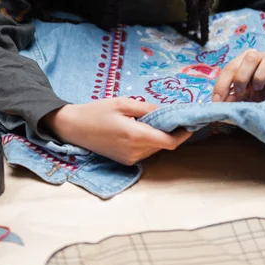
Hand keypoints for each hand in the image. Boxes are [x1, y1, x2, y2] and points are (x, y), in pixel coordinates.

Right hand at [44, 98, 192, 165]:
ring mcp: (130, 159)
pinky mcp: (125, 161)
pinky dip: (150, 140)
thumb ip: (147, 109)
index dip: (183, 134)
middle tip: (176, 115)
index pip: (170, 142)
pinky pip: (146, 151)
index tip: (190, 122)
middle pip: (164, 145)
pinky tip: (144, 128)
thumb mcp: (123, 103)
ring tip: (158, 119)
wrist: (73, 127)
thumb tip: (167, 111)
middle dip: (172, 132)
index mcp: (135, 136)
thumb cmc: (97, 111)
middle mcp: (135, 152)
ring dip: (161, 136)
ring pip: (156, 149)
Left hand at [211, 50, 264, 102]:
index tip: (217, 101)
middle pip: (250, 56)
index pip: (230, 67)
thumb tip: (217, 105)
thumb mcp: (241, 96)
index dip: (222, 84)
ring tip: (257, 89)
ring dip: (260, 77)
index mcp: (244, 61)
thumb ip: (230, 98)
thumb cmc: (256, 94)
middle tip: (240, 91)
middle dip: (242, 76)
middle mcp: (261, 57)